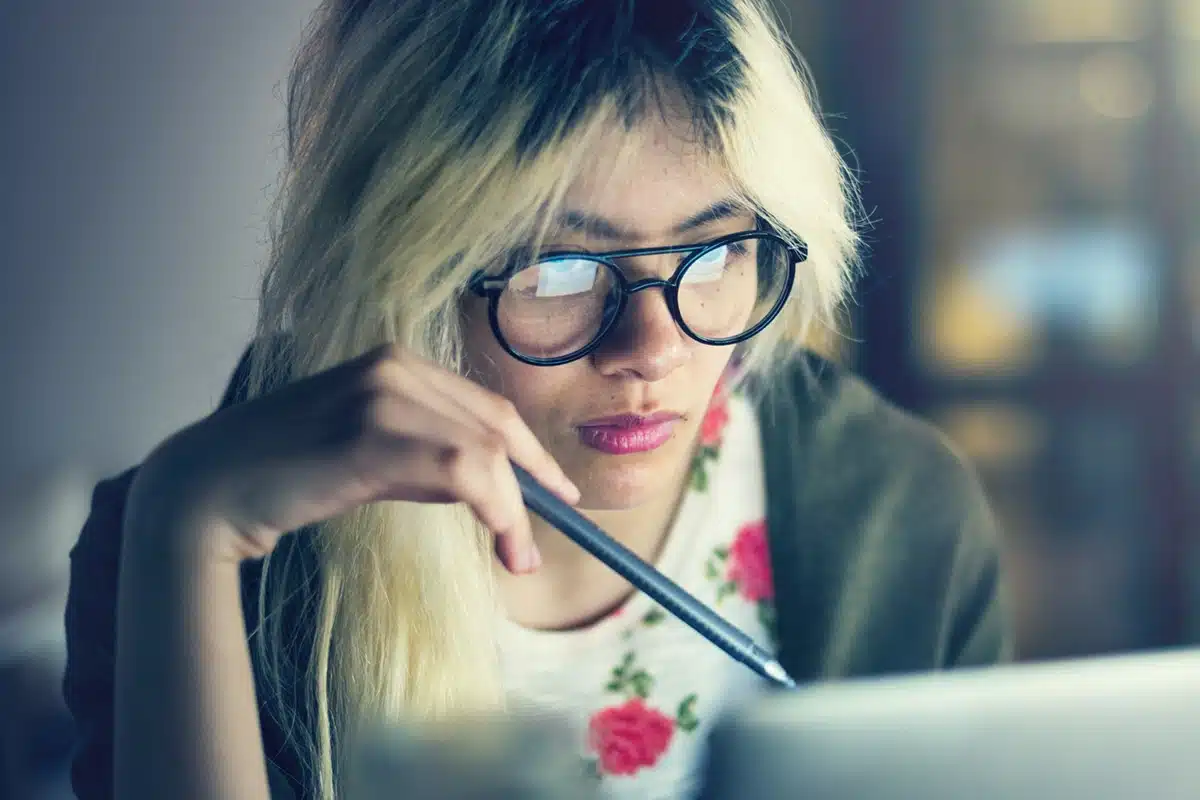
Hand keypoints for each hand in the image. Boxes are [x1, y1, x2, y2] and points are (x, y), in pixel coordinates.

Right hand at [125, 344, 578, 570]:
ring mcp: (380, 394)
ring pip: (485, 450)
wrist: (207, 487)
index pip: (485, 406)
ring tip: (519, 556)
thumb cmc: (285, 475)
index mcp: (394, 361)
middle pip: (495, 424)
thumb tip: (487, 485)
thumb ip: (423, 452)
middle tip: (556, 525)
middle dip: (535, 478)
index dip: (530, 450)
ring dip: (515, 509)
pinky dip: (497, 512)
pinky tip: (503, 544)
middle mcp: (393, 366)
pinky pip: (462, 471)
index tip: (558, 487)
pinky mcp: (368, 433)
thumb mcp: (368, 451)